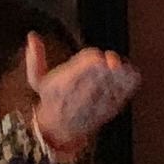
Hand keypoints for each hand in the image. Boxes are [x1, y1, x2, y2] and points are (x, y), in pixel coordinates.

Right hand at [28, 35, 140, 158]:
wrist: (62, 128)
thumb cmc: (51, 99)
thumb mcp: (37, 80)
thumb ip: (35, 59)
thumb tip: (32, 35)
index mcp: (66, 82)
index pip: (83, 68)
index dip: (92, 59)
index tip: (94, 57)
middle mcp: (84, 90)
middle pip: (103, 72)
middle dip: (108, 64)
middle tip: (109, 62)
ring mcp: (100, 98)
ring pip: (116, 81)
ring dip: (121, 72)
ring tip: (120, 68)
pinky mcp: (112, 105)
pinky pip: (126, 90)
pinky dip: (131, 81)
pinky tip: (131, 74)